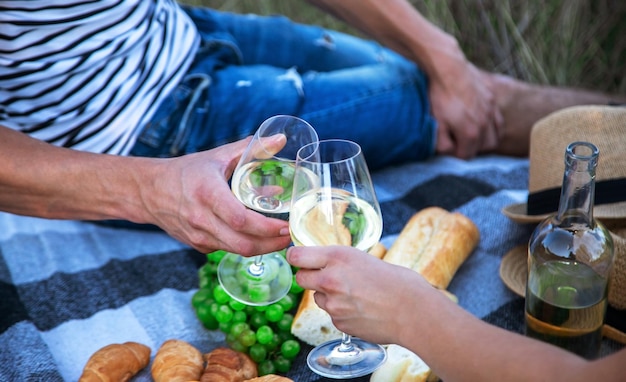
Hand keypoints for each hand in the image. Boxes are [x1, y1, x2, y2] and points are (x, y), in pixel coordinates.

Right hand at [142, 138, 291, 254]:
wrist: (149, 191)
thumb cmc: (187, 171)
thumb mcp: (218, 156)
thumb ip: (252, 148)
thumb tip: (280, 140)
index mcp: (208, 193)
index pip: (241, 219)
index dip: (266, 228)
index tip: (285, 225)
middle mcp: (201, 218)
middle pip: (242, 243)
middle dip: (271, 245)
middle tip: (289, 236)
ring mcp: (198, 235)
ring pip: (236, 251)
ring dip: (261, 248)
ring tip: (279, 238)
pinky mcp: (197, 244)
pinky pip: (226, 249)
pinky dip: (244, 245)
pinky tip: (256, 237)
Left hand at [287, 245, 423, 344]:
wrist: (413, 311)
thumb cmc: (396, 281)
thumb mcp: (364, 258)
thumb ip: (340, 261)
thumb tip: (324, 263)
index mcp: (338, 257)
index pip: (296, 256)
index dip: (296, 257)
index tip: (298, 258)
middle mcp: (330, 279)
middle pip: (300, 278)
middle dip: (309, 277)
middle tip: (325, 277)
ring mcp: (333, 304)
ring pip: (317, 298)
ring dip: (328, 296)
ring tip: (354, 294)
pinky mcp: (339, 323)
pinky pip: (332, 315)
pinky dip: (341, 312)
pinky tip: (361, 309)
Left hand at [431, 61, 502, 158]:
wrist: (447, 68)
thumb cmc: (439, 97)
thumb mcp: (436, 123)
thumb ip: (442, 143)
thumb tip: (449, 153)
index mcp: (470, 133)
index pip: (466, 156)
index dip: (456, 156)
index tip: (448, 149)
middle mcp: (485, 124)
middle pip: (483, 148)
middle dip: (471, 150)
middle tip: (458, 144)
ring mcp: (491, 110)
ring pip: (494, 137)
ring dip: (484, 141)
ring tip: (471, 137)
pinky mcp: (492, 99)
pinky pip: (498, 121)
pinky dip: (493, 128)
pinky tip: (483, 125)